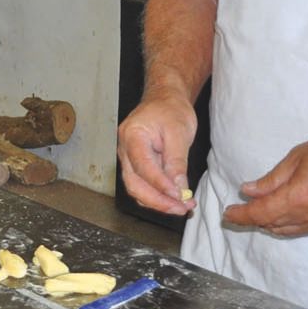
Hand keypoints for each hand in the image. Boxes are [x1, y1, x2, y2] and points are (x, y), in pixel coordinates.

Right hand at [117, 95, 197, 213]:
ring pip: (137, 189)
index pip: (143, 167)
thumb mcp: (179, 132)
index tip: (179, 196)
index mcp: (132, 135)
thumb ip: (177, 161)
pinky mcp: (136, 165)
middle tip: (181, 208)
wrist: (165, 100)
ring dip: (158, 202)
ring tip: (182, 206)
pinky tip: (174, 200)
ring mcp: (128, 159)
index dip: (160, 185)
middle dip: (158, 201)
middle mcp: (125, 149)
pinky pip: (143, 186)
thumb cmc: (170, 109)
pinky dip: (157, 197)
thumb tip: (179, 189)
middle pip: (134, 184)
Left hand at [222, 127, 307, 236]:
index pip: (260, 214)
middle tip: (236, 212)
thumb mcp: (298, 157)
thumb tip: (248, 190)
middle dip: (251, 220)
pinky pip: (301, 230)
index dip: (241, 215)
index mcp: (297, 198)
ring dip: (268, 224)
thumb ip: (272, 178)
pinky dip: (285, 225)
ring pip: (285, 230)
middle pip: (271, 225)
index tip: (227, 213)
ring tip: (254, 213)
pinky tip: (280, 216)